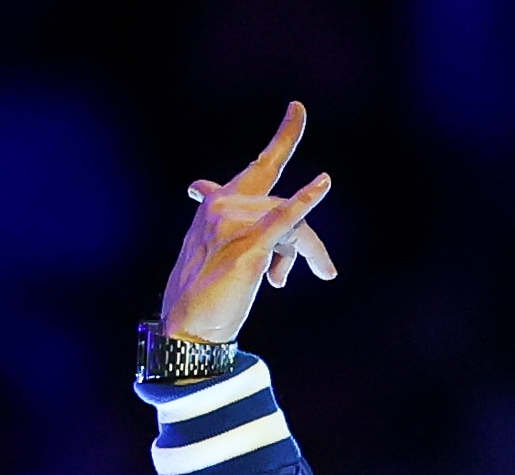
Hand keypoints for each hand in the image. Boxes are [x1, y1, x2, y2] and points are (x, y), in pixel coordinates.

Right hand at [158, 103, 339, 345]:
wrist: (189, 326)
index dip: (284, 137)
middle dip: (308, 245)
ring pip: (293, 228)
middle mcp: (224, 206)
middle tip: (325, 272)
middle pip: (285, 207)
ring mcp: (234, 224)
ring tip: (294, 280)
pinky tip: (323, 183)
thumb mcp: (221, 251)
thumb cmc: (206, 292)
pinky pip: (284, 220)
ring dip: (305, 257)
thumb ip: (231, 225)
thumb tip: (201, 188)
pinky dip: (305, 201)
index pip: (259, 167)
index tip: (297, 109)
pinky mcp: (248, 247)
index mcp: (219, 204)